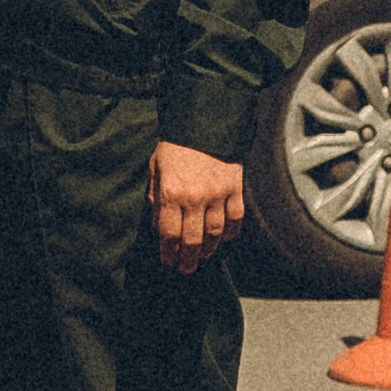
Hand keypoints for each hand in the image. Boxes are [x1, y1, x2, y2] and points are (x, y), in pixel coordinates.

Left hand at [147, 141, 242, 274]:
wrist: (204, 121)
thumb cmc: (176, 145)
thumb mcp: (156, 168)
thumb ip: (155, 197)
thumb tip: (157, 224)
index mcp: (171, 193)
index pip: (168, 234)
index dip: (168, 252)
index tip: (168, 261)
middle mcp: (194, 198)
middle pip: (192, 240)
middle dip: (188, 259)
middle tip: (186, 269)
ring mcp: (217, 194)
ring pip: (215, 234)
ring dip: (209, 250)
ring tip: (203, 257)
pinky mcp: (235, 188)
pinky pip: (235, 218)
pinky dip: (231, 232)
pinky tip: (225, 238)